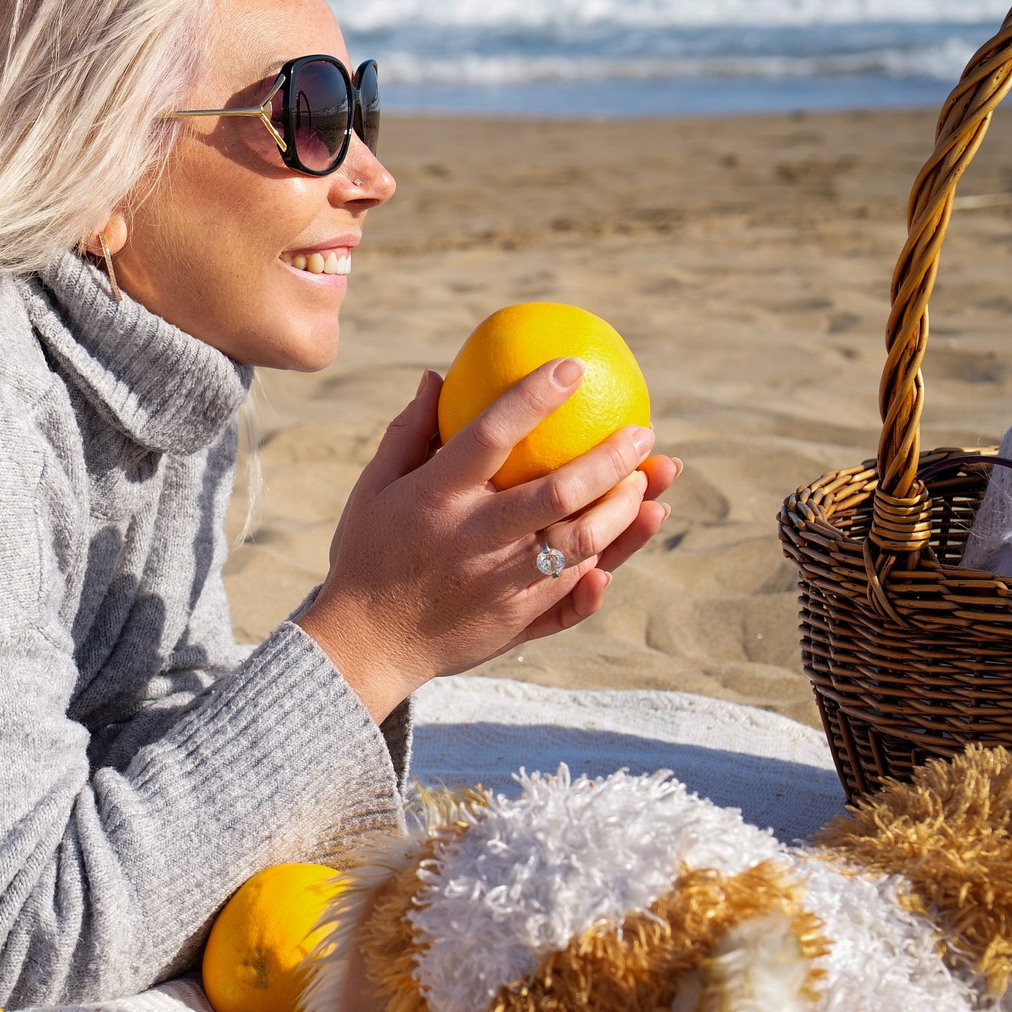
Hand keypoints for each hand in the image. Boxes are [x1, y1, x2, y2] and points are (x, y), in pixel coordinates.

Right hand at [298, 360, 673, 721]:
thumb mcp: (373, 490)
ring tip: (648, 485)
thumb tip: (437, 377)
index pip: (490, 436)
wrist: (364, 645)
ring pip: (579, 547)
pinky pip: (572, 599)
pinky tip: (621, 550)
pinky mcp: (517, 620)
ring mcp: (500, 584)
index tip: (573, 366)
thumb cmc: (368, 554)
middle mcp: (473, 540)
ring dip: (623, 513)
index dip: (534, 398)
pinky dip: (603, 574)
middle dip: (610, 460)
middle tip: (643, 434)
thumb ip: (409, 434)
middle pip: (557, 494)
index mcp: (435, 498)